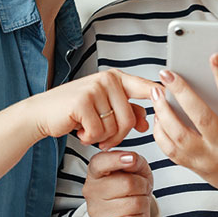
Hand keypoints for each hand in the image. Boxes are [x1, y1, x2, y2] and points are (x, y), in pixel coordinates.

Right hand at [28, 70, 153, 149]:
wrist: (42, 113)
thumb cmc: (75, 112)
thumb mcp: (103, 109)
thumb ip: (127, 111)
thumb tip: (147, 121)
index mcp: (115, 78)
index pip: (144, 86)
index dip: (160, 94)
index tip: (175, 97)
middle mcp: (107, 79)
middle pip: (129, 118)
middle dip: (118, 135)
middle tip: (102, 138)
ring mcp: (94, 88)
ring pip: (114, 126)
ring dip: (102, 137)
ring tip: (88, 131)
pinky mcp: (82, 101)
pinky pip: (98, 131)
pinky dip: (89, 138)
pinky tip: (79, 130)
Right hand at [82, 151, 156, 216]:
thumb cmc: (129, 190)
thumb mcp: (135, 170)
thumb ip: (135, 160)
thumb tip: (131, 159)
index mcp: (95, 172)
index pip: (100, 163)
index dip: (117, 159)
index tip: (131, 159)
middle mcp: (91, 190)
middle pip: (128, 183)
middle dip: (143, 186)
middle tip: (141, 189)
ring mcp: (96, 211)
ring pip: (135, 204)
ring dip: (144, 202)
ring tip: (137, 202)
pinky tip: (134, 216)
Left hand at [151, 54, 217, 216]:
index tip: (214, 57)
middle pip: (199, 116)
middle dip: (181, 91)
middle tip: (167, 73)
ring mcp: (210, 160)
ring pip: (179, 136)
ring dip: (164, 113)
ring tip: (156, 93)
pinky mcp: (198, 170)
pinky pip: (173, 152)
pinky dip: (162, 135)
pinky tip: (159, 118)